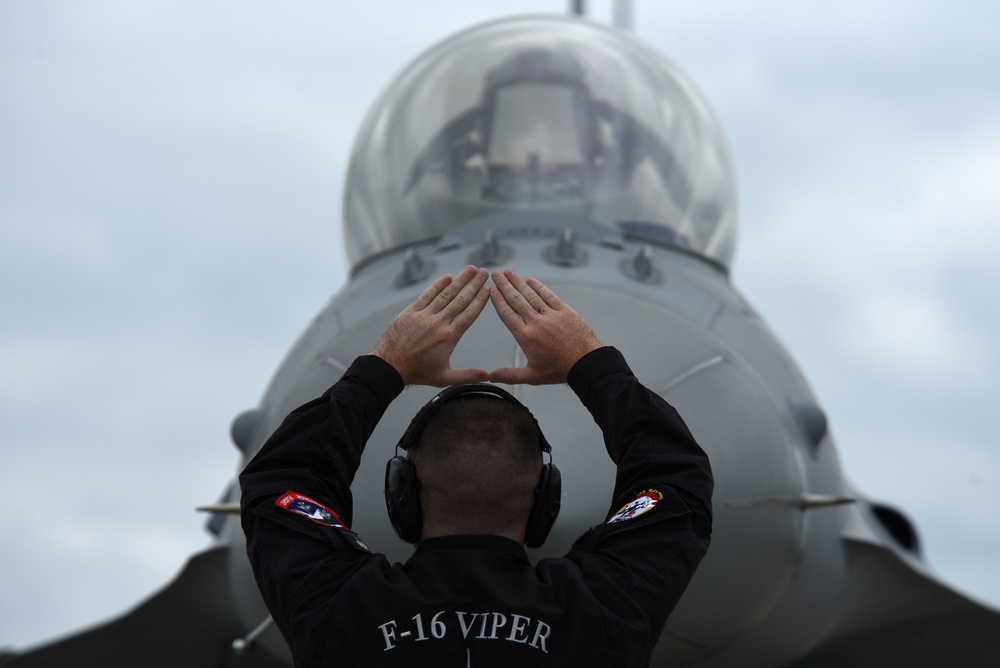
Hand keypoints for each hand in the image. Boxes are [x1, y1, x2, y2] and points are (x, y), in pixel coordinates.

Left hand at [372, 266, 490, 385]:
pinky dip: (437, 285)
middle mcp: (438, 323)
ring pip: (445, 294)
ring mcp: (424, 316)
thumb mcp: (445, 377)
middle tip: (485, 272)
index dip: (480, 300)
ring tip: (471, 269)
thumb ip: (468, 375)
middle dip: (474, 284)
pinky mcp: (411, 312)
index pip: (469, 314)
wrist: (390, 366)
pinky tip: (447, 277)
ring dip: (459, 280)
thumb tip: (487, 375)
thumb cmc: (418, 372)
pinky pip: (427, 295)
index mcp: (449, 337)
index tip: (488, 289)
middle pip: (460, 300)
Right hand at [488, 269, 600, 384]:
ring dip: (518, 282)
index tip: (491, 290)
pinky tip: (531, 280)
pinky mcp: (564, 311)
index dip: (498, 300)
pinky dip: (539, 287)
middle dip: (504, 285)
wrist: (585, 363)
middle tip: (495, 274)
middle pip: (516, 300)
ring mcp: (551, 315)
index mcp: (526, 336)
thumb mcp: (531, 376)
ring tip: (509, 272)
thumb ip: (509, 375)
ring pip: (531, 295)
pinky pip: (549, 295)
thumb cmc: (558, 370)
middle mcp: (536, 322)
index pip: (507, 314)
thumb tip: (490, 375)